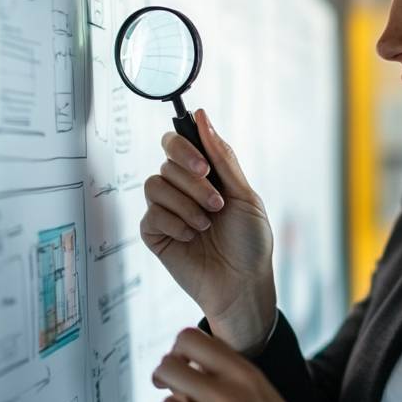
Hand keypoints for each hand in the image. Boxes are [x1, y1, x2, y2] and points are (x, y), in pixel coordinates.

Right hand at [141, 108, 275, 341]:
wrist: (243, 284)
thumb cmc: (250, 243)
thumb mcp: (245, 195)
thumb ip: (223, 157)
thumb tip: (202, 117)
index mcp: (205, 175)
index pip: (177, 142)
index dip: (183, 146)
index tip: (204, 165)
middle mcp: (182, 189)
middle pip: (166, 162)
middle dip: (193, 182)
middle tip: (217, 203)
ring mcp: (167, 210)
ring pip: (155, 185)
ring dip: (187, 204)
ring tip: (208, 224)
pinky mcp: (155, 233)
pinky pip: (151, 214)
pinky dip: (176, 224)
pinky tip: (192, 238)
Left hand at [153, 326, 385, 401]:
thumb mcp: (271, 396)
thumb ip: (232, 382)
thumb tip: (188, 373)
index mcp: (248, 377)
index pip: (188, 339)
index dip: (180, 349)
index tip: (186, 363)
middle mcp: (226, 400)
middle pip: (167, 368)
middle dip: (168, 378)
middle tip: (180, 392)